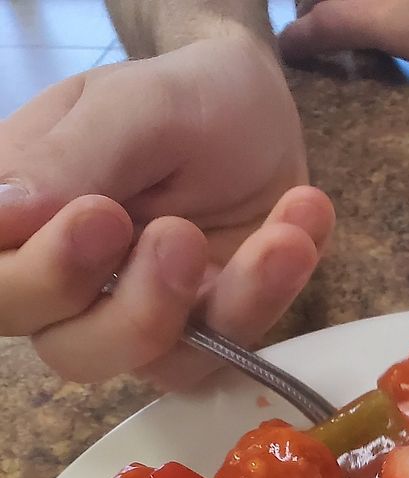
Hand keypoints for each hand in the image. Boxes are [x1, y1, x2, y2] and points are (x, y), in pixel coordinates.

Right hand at [0, 31, 334, 388]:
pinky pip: (230, 349)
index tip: (100, 218)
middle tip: (177, 235)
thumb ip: (69, 160)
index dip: (38, 277)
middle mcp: (73, 286)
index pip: (2, 286)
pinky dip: (270, 294)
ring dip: (215, 308)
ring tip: (268, 239)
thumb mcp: (130, 105)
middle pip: (67, 348)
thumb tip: (5, 216)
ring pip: (154, 364)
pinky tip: (297, 230)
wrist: (257, 109)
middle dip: (127, 308)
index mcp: (22, 224)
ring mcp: (143, 318)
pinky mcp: (209, 335)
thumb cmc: (179, 100)